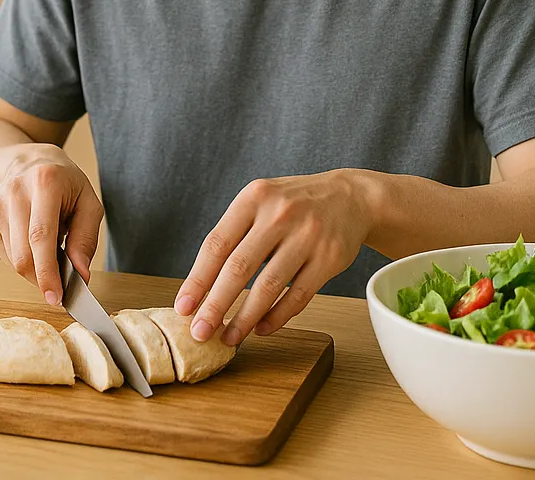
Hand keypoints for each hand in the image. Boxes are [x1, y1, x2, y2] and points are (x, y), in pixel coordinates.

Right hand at [0, 144, 103, 305]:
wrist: (29, 162)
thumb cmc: (64, 184)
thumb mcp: (88, 202)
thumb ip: (86, 238)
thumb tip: (80, 273)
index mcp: (45, 182)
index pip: (41, 237)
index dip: (47, 272)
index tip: (56, 298)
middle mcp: (15, 191)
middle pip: (23, 254)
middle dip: (43, 278)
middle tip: (60, 287)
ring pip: (13, 259)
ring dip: (35, 267)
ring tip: (51, 249)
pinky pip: (6, 255)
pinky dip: (23, 259)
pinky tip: (33, 243)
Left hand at [173, 170, 372, 346]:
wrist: (350, 197)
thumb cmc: (294, 205)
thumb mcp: (261, 202)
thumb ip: (234, 234)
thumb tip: (200, 287)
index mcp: (254, 198)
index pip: (217, 244)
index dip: (197, 280)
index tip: (183, 307)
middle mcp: (280, 213)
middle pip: (239, 267)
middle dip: (215, 305)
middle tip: (199, 331)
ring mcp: (307, 235)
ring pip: (268, 286)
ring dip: (245, 318)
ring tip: (229, 337)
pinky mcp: (330, 257)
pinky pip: (298, 295)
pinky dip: (277, 317)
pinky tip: (262, 328)